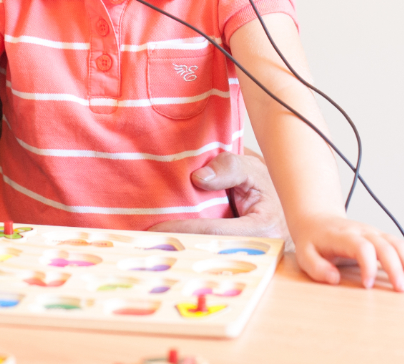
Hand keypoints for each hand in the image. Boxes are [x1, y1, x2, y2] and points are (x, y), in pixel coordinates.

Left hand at [149, 151, 288, 240]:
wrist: (275, 198)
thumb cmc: (265, 184)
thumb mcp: (251, 168)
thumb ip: (229, 167)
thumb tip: (198, 178)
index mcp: (263, 230)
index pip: (217, 232)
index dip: (186, 230)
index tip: (158, 228)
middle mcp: (256, 249)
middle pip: (210, 249)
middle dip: (178, 246)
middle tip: (147, 242)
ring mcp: (243, 255)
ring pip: (208, 254)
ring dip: (181, 249)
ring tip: (151, 244)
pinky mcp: (232, 254)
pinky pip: (209, 252)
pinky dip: (188, 246)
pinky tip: (166, 243)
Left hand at [291, 213, 403, 290]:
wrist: (315, 220)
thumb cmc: (312, 240)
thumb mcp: (304, 254)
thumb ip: (316, 267)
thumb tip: (334, 279)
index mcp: (342, 236)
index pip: (361, 247)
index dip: (368, 266)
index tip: (367, 285)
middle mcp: (361, 231)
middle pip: (384, 245)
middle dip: (394, 267)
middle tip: (399, 289)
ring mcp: (372, 233)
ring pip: (396, 242)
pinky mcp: (380, 237)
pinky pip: (399, 245)